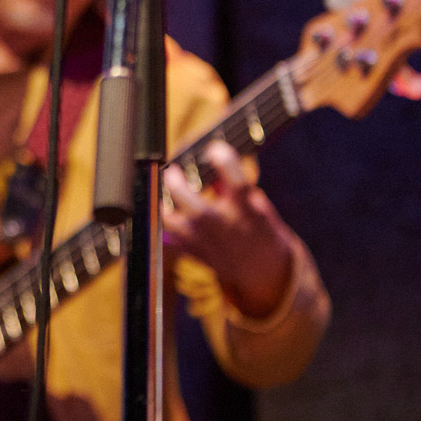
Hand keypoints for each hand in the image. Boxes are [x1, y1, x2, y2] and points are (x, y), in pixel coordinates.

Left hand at [161, 139, 298, 318]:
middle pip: (198, 210)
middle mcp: (226, 228)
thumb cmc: (258, 228)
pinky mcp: (192, 250)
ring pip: (174, 225)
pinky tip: (158, 208)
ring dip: (162, 205)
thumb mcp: (256, 205)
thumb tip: (215, 158)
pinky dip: (158, 223)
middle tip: (172, 171)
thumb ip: (235, 185)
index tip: (214, 148)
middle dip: (179, 188)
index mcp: (248, 213)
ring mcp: (206, 242)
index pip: (238, 184)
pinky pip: (166, 237)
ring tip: (161, 191)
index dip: (225, 163)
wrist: (262, 271)